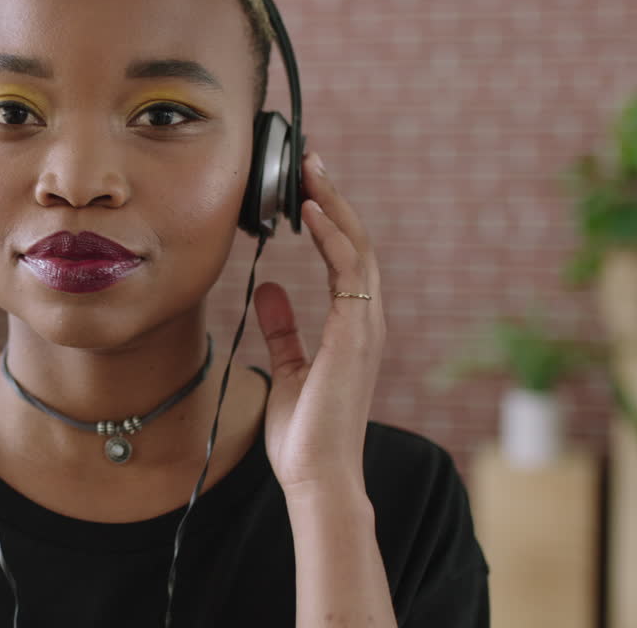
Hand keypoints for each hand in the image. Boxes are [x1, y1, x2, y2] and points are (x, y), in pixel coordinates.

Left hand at [255, 152, 385, 497]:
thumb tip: (270, 290)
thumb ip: (285, 330)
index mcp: (352, 328)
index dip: (330, 220)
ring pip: (357, 248)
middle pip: (356, 243)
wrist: (318, 475)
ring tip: (312, 171)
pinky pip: (348, 272)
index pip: (346, 259)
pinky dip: (331, 237)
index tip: (308, 188)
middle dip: (334, 199)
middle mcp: (366, 321)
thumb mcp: (288, 369)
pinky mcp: (356, 333)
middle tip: (312, 161)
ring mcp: (366, 326)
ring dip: (334, 206)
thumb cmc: (306, 433)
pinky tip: (311, 211)